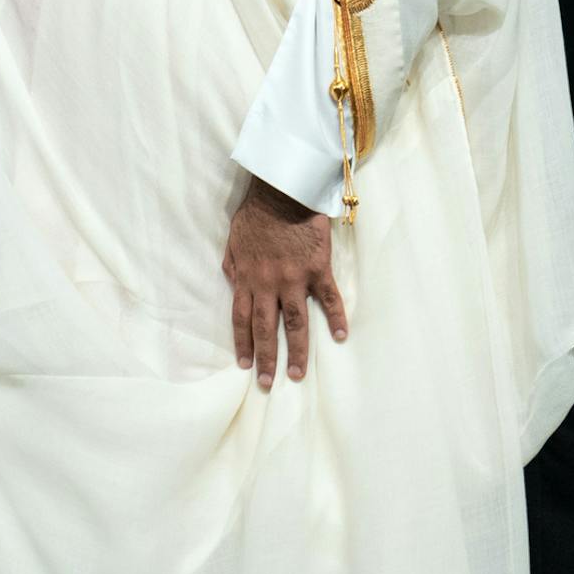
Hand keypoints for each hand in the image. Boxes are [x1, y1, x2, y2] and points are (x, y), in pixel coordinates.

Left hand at [222, 176, 346, 389]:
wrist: (283, 190)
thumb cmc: (256, 213)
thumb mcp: (234, 239)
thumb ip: (232, 265)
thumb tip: (232, 283)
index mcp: (247, 277)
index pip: (241, 319)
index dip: (243, 344)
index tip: (245, 365)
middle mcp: (269, 283)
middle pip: (266, 328)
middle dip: (266, 358)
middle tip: (268, 383)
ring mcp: (295, 278)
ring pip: (295, 322)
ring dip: (296, 351)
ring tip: (297, 374)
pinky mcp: (317, 269)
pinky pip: (328, 298)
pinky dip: (336, 317)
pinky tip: (341, 335)